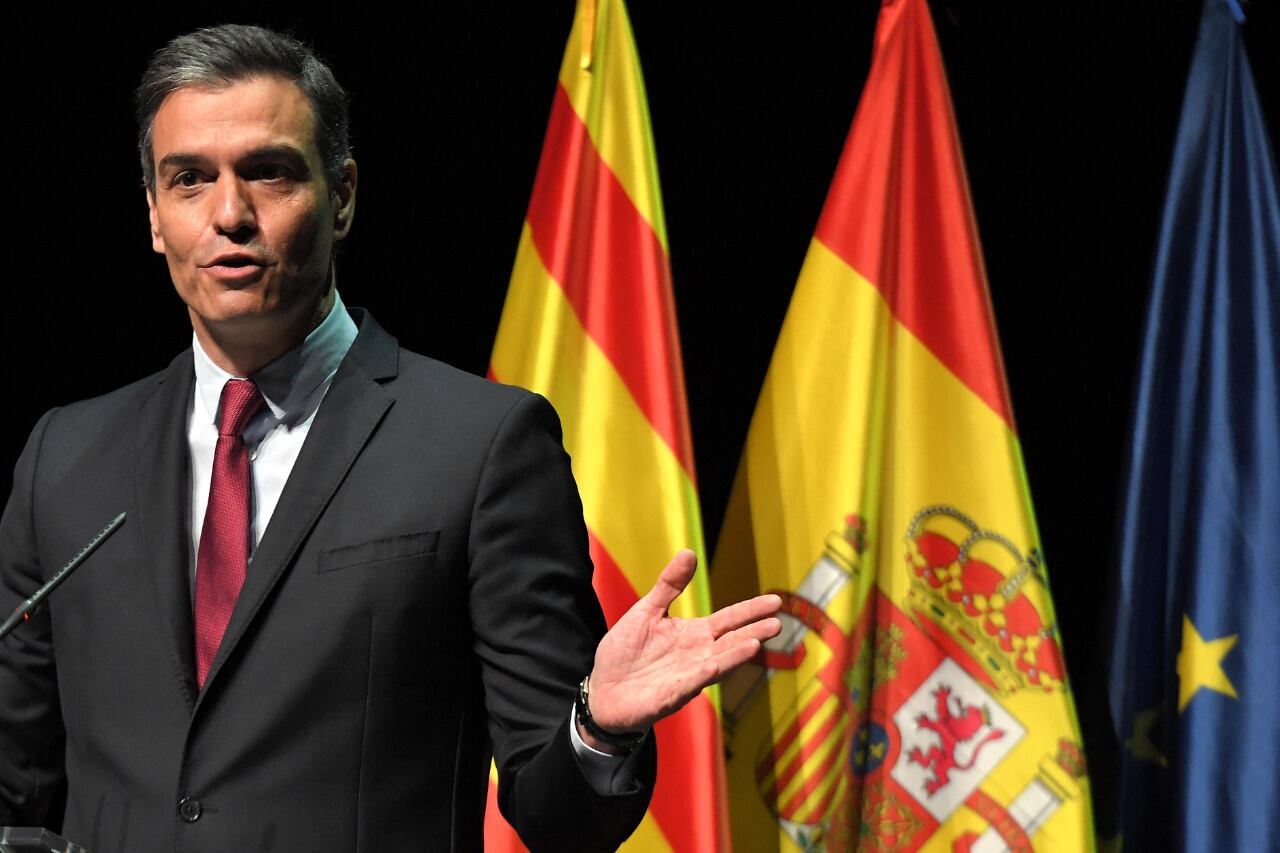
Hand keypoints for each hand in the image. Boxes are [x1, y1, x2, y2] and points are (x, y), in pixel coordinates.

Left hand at [582, 549, 780, 745]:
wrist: (602, 689)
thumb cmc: (626, 651)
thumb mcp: (647, 611)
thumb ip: (669, 585)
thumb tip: (689, 552)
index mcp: (693, 634)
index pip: (728, 620)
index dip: (750, 611)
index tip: (775, 602)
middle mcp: (696, 656)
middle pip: (730, 642)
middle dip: (753, 633)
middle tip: (777, 623)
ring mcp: (686, 678)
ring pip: (716, 665)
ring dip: (735, 655)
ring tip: (755, 643)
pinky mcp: (669, 697)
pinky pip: (687, 684)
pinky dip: (701, 675)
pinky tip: (713, 665)